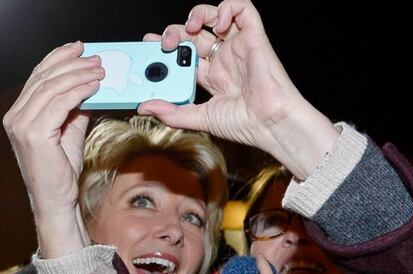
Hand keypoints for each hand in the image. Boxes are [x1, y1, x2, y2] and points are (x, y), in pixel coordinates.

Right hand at [2, 42, 102, 256]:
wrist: (56, 200)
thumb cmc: (62, 170)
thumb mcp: (69, 131)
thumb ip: (75, 108)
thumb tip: (90, 86)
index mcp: (18, 113)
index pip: (37, 77)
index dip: (58, 58)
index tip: (79, 48)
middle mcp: (14, 116)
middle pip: (44, 78)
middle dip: (72, 64)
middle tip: (95, 59)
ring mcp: (21, 125)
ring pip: (52, 88)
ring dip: (79, 76)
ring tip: (100, 71)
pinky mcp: (34, 135)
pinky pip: (59, 104)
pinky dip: (79, 92)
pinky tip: (94, 87)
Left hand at [140, 0, 339, 178]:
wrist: (269, 122)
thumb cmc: (244, 124)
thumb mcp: (199, 118)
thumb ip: (172, 113)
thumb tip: (144, 108)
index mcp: (212, 77)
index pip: (183, 55)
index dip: (166, 47)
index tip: (149, 46)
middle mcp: (224, 59)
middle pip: (194, 35)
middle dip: (175, 32)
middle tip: (165, 43)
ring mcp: (238, 46)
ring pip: (215, 16)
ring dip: (198, 14)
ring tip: (191, 27)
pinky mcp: (254, 36)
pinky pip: (243, 9)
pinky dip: (228, 8)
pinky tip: (219, 24)